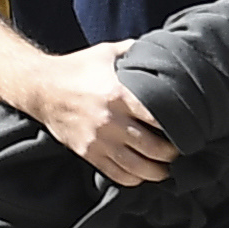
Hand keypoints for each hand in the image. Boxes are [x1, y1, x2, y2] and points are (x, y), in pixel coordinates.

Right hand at [20, 42, 176, 187]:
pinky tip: (142, 172)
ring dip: (158, 171)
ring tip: (166, 167)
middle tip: (181, 149)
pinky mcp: (88, 153)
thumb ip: (135, 51)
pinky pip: (118, 175)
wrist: (39, 88)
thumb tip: (162, 48)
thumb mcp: (107, 53)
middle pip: (155, 149)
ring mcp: (98, 141)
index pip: (160, 119)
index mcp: (119, 95)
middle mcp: (110, 121)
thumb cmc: (76, 68)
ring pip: (139, 168)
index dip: (180, 126)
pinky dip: (135, 179)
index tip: (188, 127)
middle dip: (173, 153)